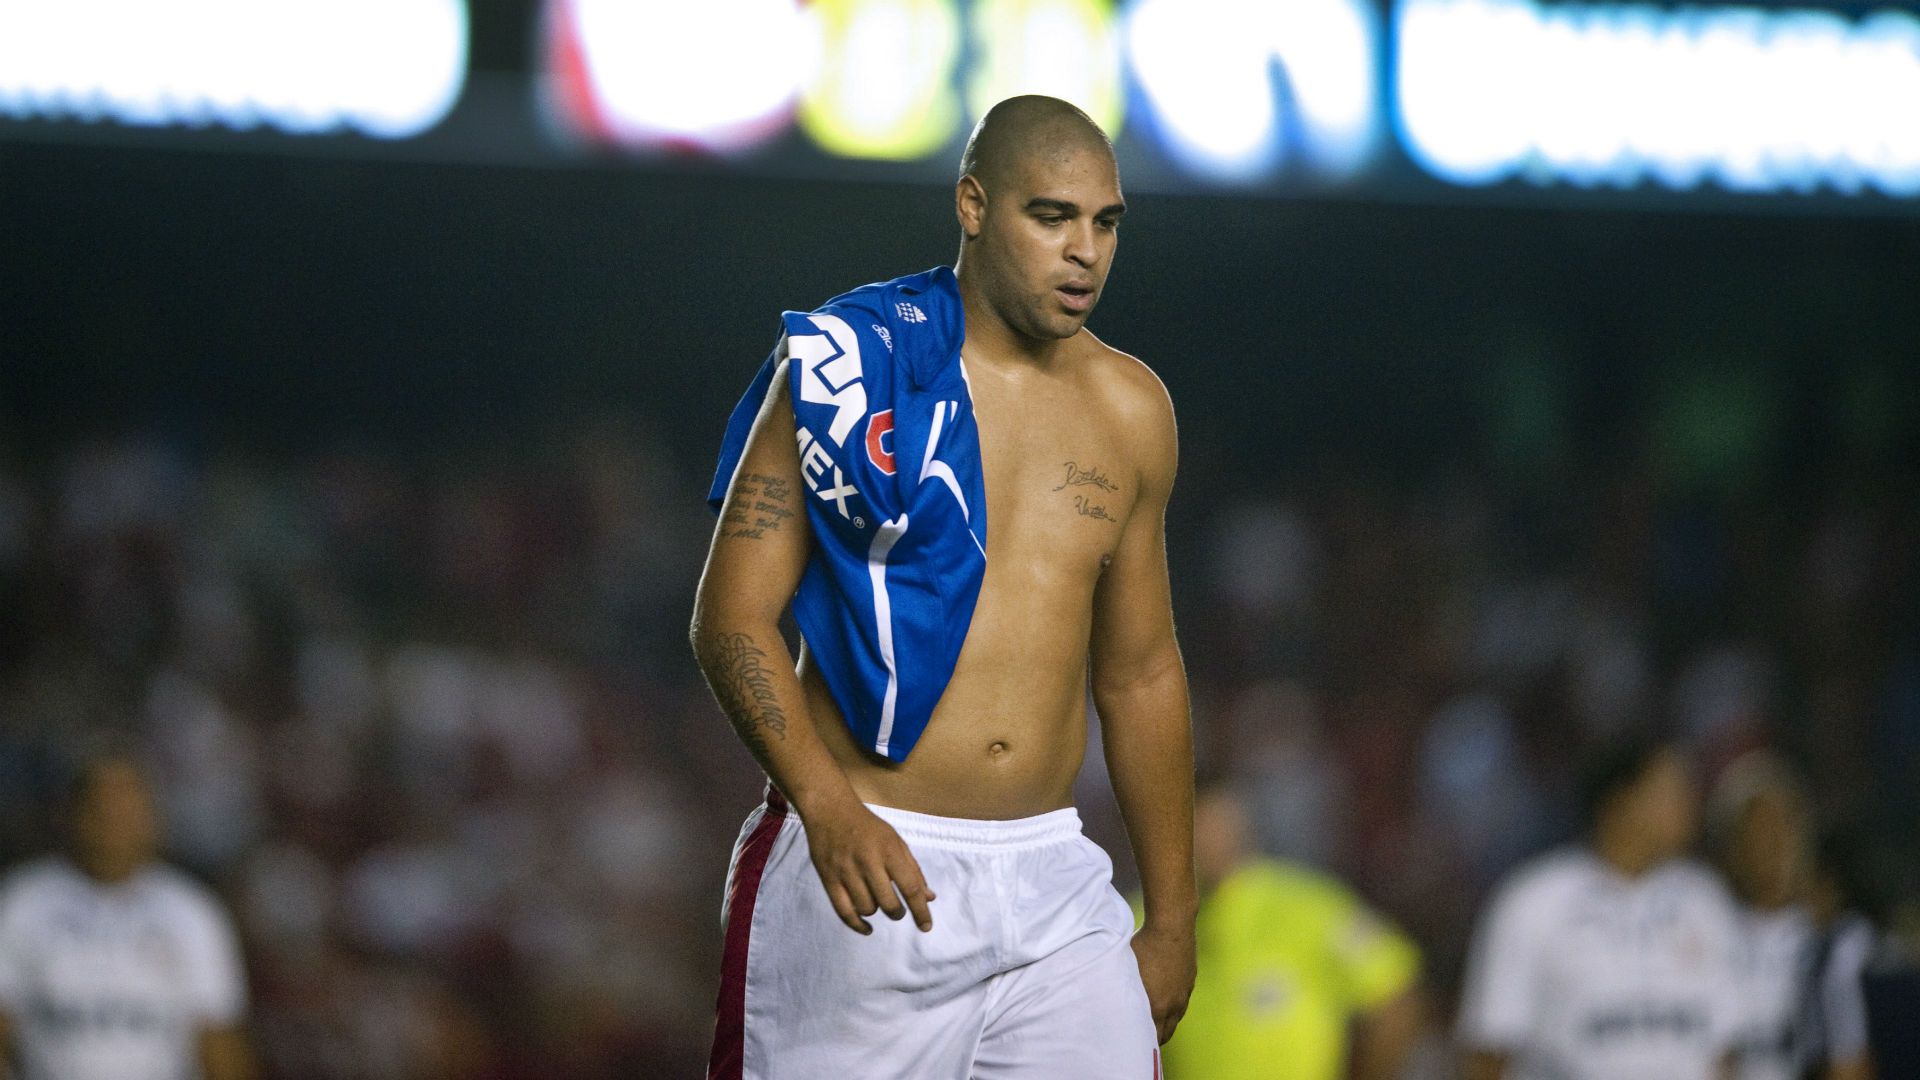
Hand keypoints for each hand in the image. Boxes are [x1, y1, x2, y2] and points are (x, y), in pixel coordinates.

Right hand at [803, 801, 936, 933]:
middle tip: (897, 910)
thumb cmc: (867, 826)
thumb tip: (929, 897)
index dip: (921, 911)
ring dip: (876, 911)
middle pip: (888, 903)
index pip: (910, 888)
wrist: (830, 810)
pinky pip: (844, 912)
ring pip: (867, 909)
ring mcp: (846, 872)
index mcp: (889, 851)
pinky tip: (866, 928)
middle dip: (897, 912)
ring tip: (876, 900)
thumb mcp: (895, 840)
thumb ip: (913, 869)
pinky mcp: (829, 880)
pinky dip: (857, 925)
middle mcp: (868, 862)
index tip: (926, 926)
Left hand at [1130, 922, 1195, 1043]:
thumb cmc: (1142, 945)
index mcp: (1157, 1006)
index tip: (1129, 1042)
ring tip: (1151, 1024)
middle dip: (1152, 1039)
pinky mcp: (1189, 982)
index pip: (1150, 1037)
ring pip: (1175, 1020)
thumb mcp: (1126, 970)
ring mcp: (1183, 994)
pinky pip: (1181, 1004)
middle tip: (1139, 1039)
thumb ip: (1121, 991)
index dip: (1139, 1042)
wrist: (1171, 926)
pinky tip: (1163, 1001)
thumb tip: (1108, 1002)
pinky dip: (1172, 1008)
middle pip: (1165, 1034)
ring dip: (1164, 1024)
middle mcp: (1173, 1005)